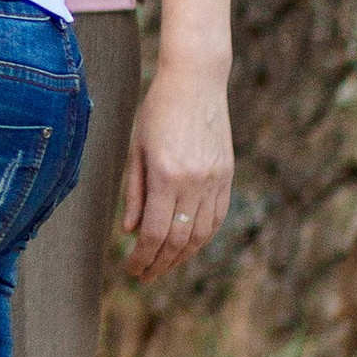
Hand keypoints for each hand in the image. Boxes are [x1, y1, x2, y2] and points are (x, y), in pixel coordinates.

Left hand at [119, 55, 234, 279]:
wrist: (196, 81)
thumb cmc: (157, 110)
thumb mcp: (136, 147)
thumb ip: (134, 191)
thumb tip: (128, 230)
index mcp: (166, 175)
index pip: (154, 232)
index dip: (142, 257)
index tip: (132, 269)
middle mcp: (194, 182)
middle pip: (178, 239)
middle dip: (159, 263)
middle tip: (145, 275)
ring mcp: (215, 180)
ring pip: (201, 234)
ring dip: (182, 255)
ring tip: (164, 264)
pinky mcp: (227, 175)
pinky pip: (217, 217)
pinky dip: (203, 237)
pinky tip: (189, 245)